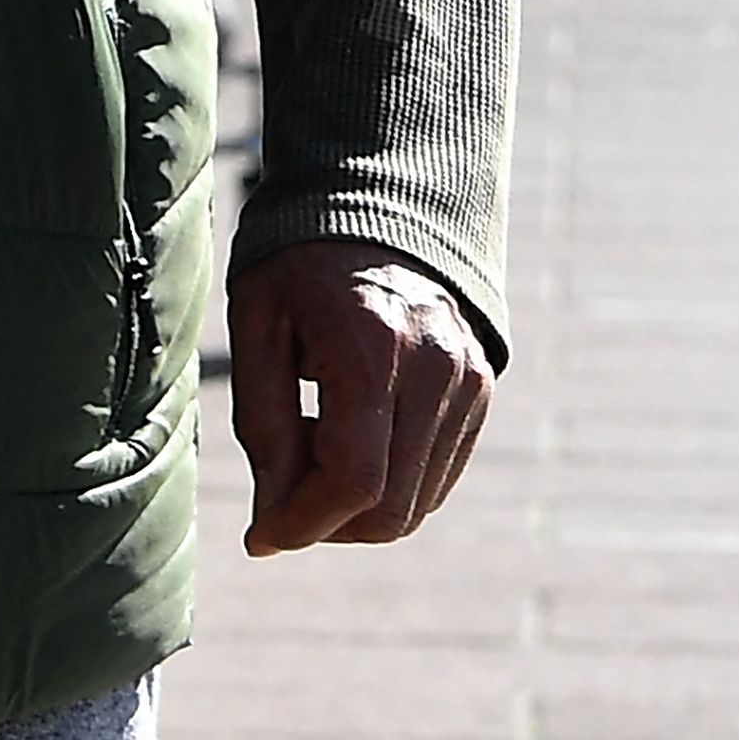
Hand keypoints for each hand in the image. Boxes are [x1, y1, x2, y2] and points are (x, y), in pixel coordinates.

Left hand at [228, 241, 493, 553]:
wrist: (376, 204)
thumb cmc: (300, 265)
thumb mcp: (257, 329)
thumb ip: (264, 428)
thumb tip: (271, 526)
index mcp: (375, 346)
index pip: (353, 481)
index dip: (301, 525)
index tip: (257, 536)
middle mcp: (437, 367)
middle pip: (390, 509)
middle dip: (326, 526)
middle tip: (280, 498)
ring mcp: (469, 381)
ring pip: (417, 507)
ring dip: (356, 513)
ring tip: (312, 459)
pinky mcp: (481, 391)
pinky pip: (436, 480)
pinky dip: (390, 489)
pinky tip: (351, 446)